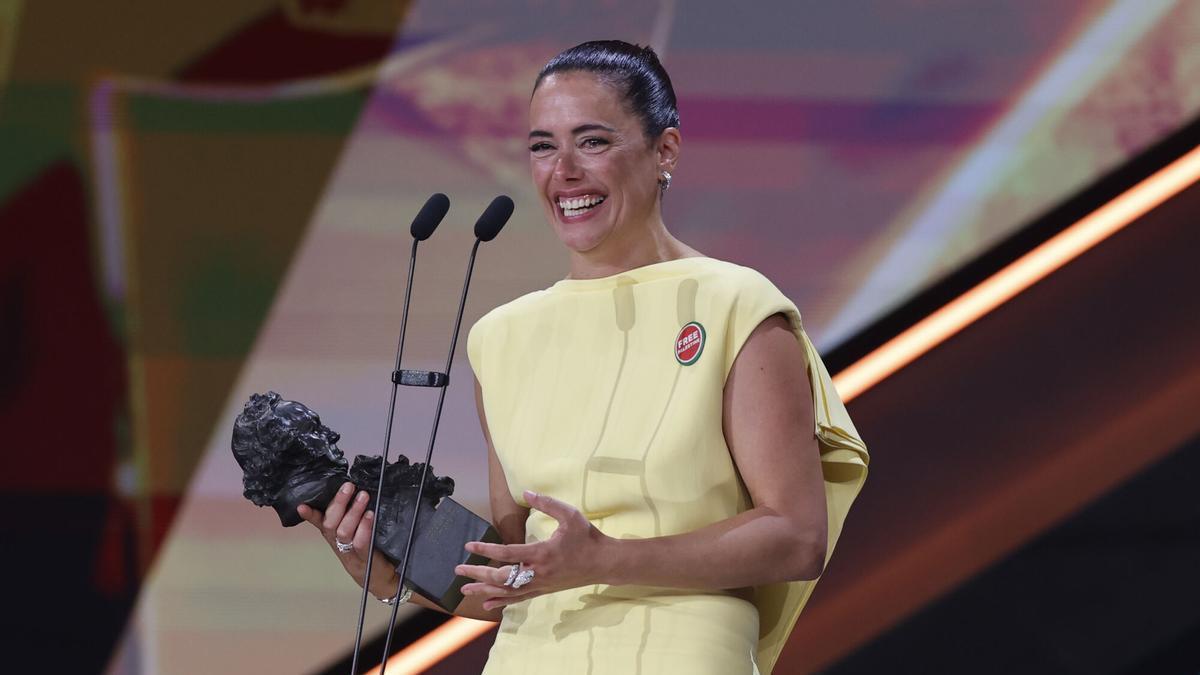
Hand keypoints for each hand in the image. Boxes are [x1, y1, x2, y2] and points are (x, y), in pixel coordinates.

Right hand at [297, 482, 400, 599]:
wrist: (381, 580)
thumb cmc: (368, 552)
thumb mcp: (356, 534)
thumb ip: (351, 518)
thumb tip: (354, 492)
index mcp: (334, 538)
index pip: (319, 524)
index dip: (310, 515)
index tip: (301, 505)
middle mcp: (338, 545)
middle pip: (330, 525)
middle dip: (338, 503)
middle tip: (348, 486)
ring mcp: (350, 554)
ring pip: (344, 532)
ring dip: (353, 512)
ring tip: (363, 495)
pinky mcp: (365, 560)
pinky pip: (360, 543)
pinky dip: (364, 528)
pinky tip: (370, 515)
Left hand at [457, 491, 613, 610]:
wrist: (604, 563)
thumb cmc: (587, 537)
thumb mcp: (570, 514)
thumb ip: (547, 503)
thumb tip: (527, 492)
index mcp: (542, 553)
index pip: (507, 553)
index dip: (486, 549)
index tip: (469, 545)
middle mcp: (538, 572)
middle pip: (501, 576)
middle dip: (477, 572)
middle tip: (458, 569)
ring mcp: (540, 584)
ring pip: (507, 591)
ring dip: (484, 590)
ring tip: (464, 589)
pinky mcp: (543, 590)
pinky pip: (519, 599)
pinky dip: (501, 602)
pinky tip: (487, 605)